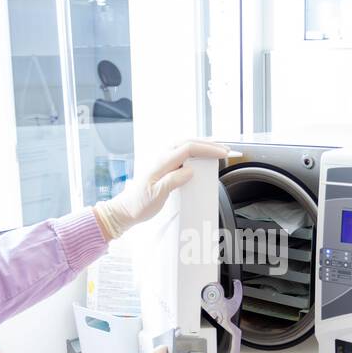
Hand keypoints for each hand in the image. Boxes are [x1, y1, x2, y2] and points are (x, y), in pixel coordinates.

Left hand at [94, 141, 236, 238]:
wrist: (125, 210)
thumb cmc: (139, 204)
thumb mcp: (156, 195)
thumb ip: (173, 180)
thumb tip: (190, 170)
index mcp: (161, 162)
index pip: (188, 148)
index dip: (207, 149)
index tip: (222, 153)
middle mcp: (162, 158)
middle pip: (189, 142)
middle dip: (209, 144)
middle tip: (225, 149)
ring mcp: (162, 161)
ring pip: (185, 145)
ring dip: (202, 146)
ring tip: (217, 149)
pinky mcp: (163, 166)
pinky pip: (182, 153)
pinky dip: (195, 152)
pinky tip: (201, 156)